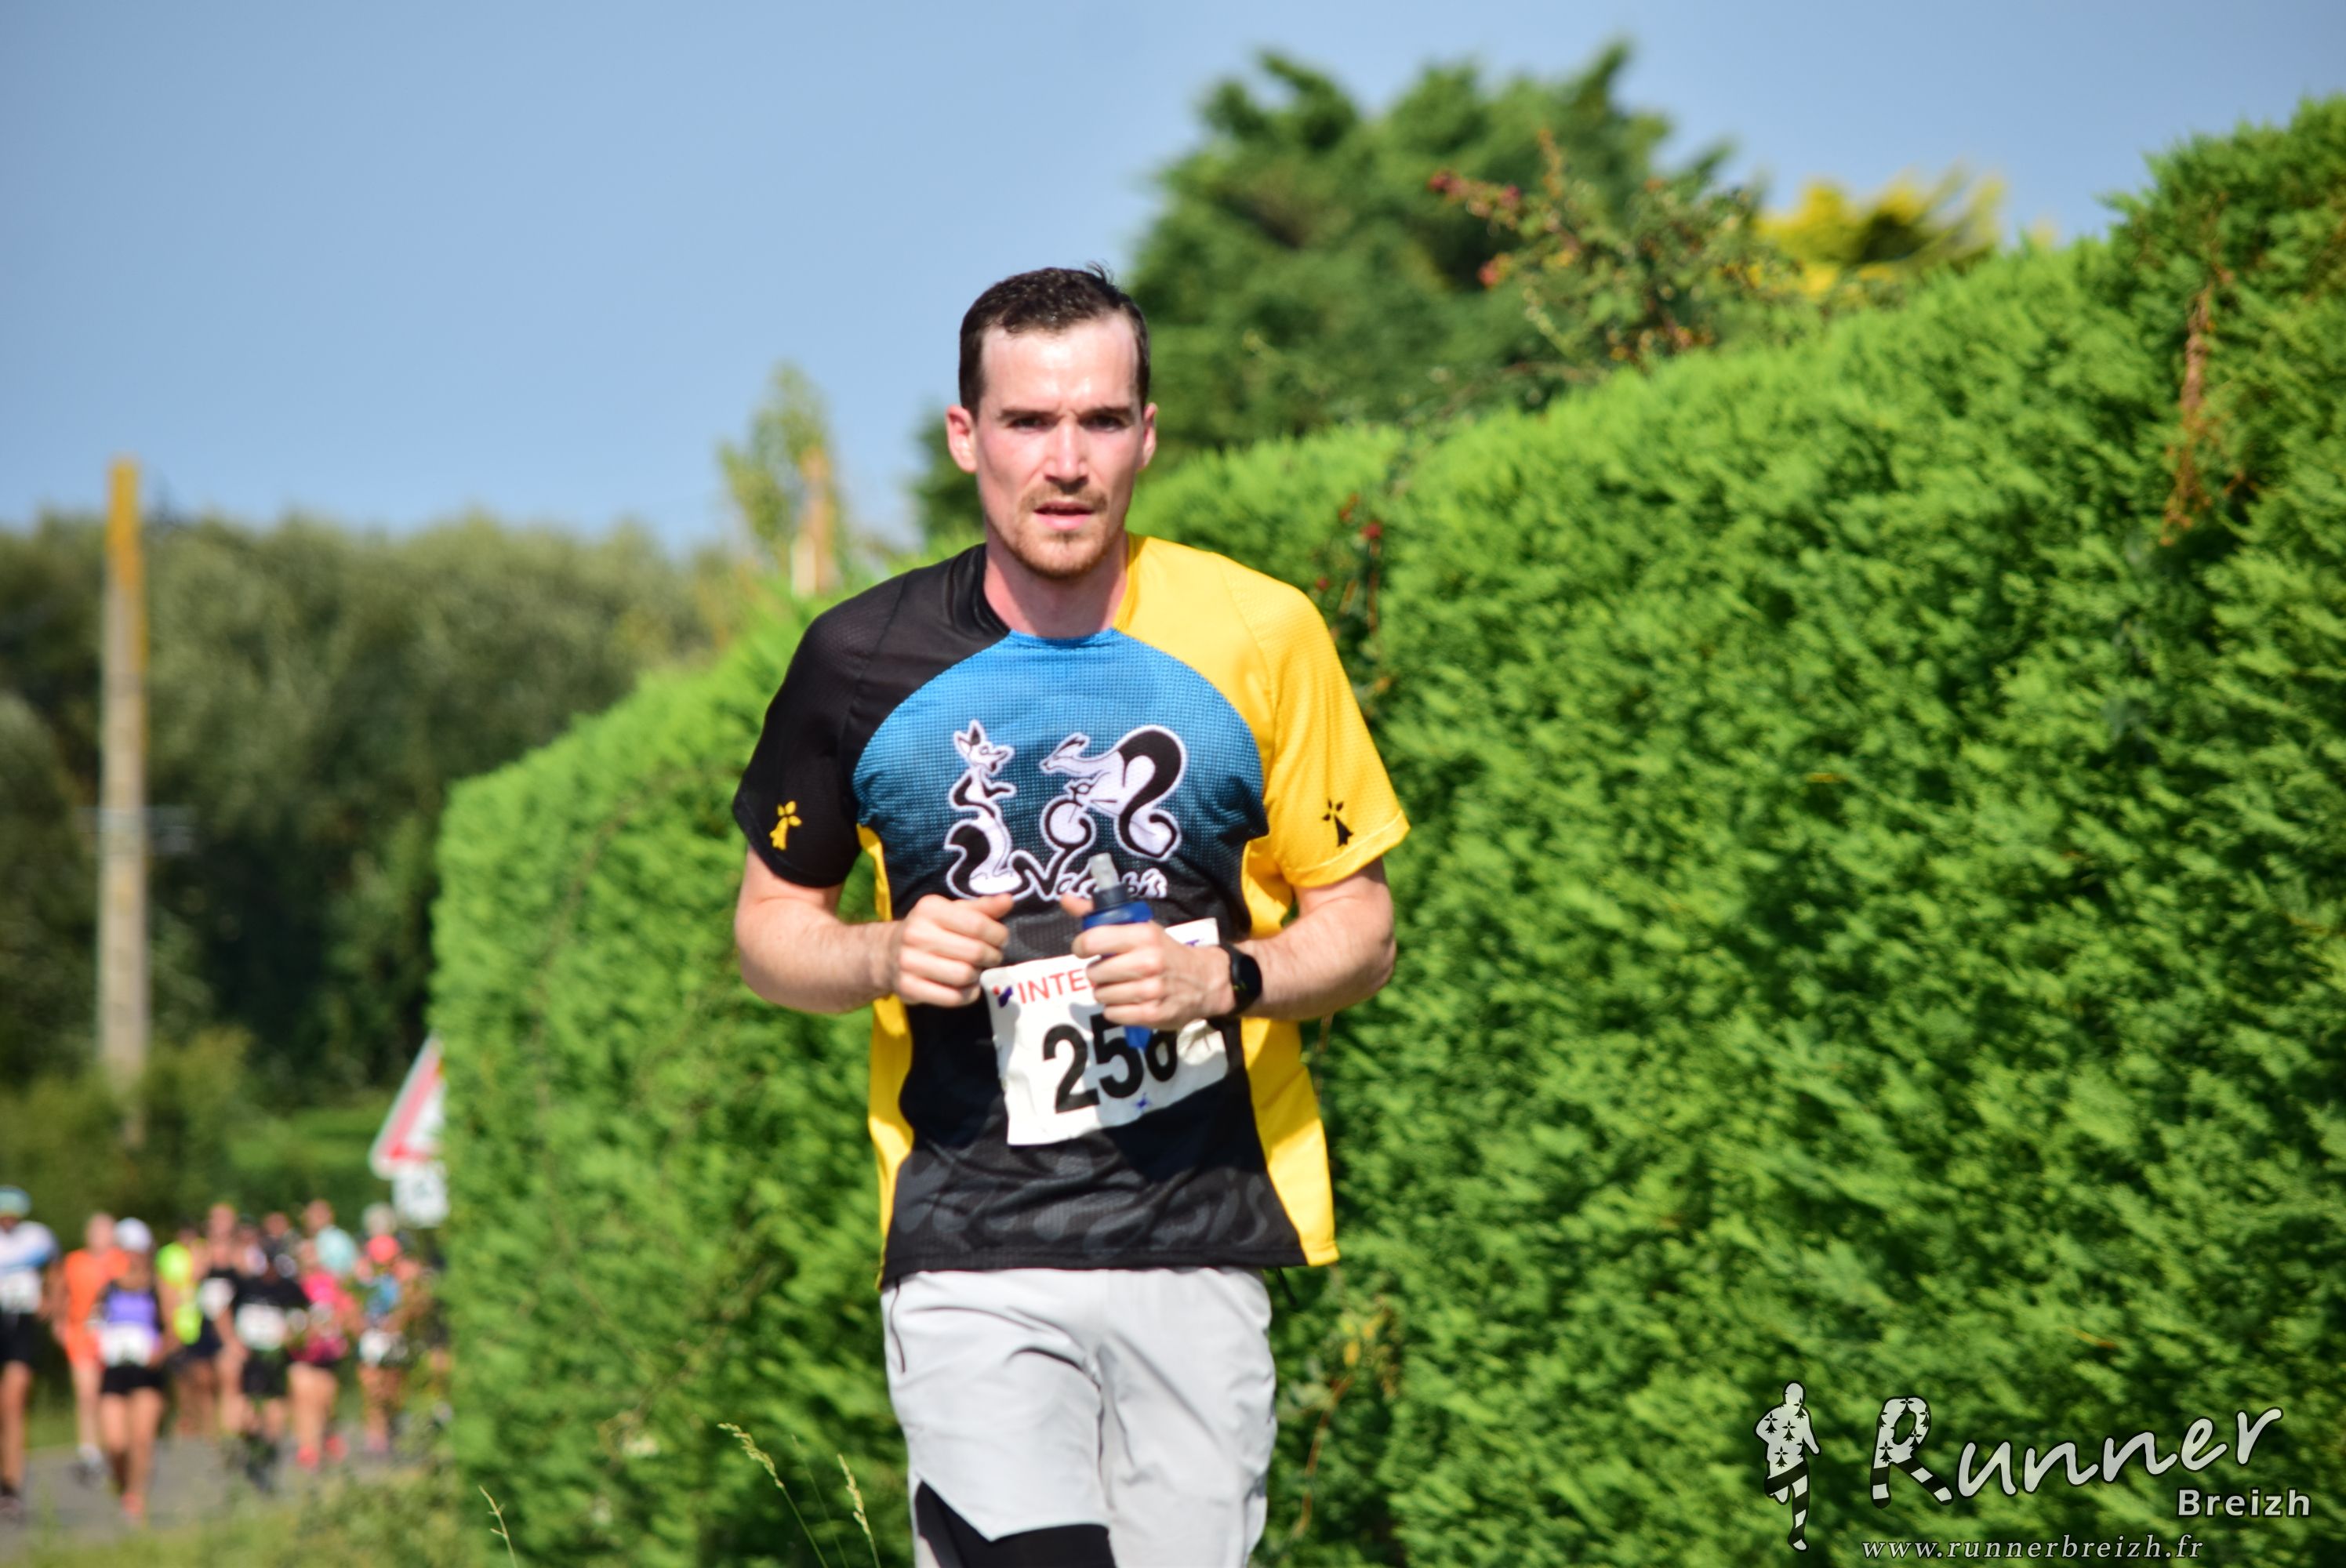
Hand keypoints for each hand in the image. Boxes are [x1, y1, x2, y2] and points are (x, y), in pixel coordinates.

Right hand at [886, 892, 1014, 1007]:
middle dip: (992, 956)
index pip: (977, 924)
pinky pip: (952, 997)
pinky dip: (968, 994)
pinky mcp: (908, 988)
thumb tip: (1008, 900)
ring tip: (977, 970)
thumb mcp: (952, 911)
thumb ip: (982, 907)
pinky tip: (968, 986)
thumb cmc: (929, 928)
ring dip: (979, 975)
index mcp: (929, 909)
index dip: (998, 934)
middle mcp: (916, 933)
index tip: (1002, 939)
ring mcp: (909, 962)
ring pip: (964, 975)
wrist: (886, 953)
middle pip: (974, 951)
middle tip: (993, 956)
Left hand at [1060, 895, 1232, 1028]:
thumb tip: (1065, 899)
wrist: (1205, 980)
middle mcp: (1147, 962)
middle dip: (1099, 973)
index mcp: (1143, 935)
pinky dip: (1116, 1010)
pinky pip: (1112, 1014)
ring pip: (1101, 996)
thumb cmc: (1166, 951)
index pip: (1092, 940)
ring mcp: (1150, 991)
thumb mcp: (1140, 927)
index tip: (1087, 950)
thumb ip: (1101, 915)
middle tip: (1114, 971)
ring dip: (1107, 993)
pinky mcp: (1152, 1014)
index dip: (1082, 947)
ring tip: (1124, 986)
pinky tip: (1131, 1002)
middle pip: (1093, 973)